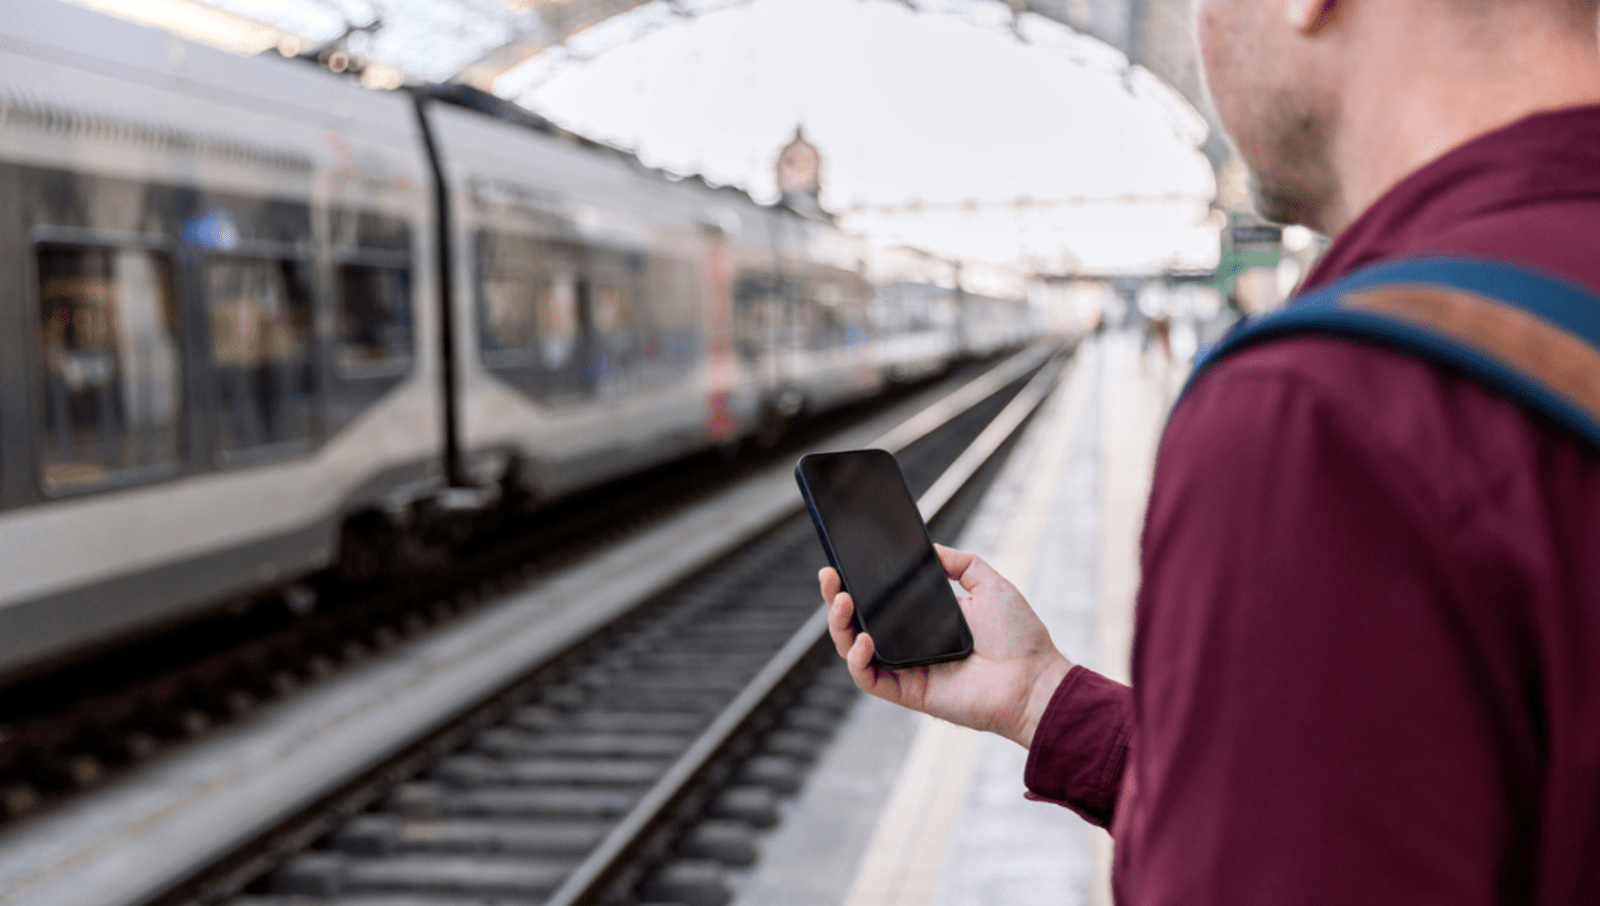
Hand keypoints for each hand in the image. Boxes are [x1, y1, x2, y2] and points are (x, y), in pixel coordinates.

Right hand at [822, 544, 1073, 748]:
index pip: (878, 601)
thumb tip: (931, 548)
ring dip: (839, 625)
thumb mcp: (990, 584)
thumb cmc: (1019, 637)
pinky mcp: (909, 692)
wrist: (1035, 677)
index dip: (855, 583)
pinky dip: (858, 660)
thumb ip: (960, 562)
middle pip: (856, 624)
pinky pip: (869, 679)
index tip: (842, 563)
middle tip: (830, 576)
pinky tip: (864, 639)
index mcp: (924, 620)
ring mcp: (907, 669)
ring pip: (853, 650)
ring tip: (842, 600)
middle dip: (835, 600)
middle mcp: (910, 644)